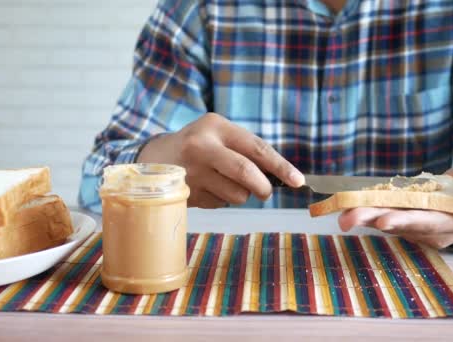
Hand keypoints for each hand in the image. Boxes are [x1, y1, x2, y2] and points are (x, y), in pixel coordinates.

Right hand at [137, 113, 304, 207]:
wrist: (154, 159)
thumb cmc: (198, 146)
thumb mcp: (218, 135)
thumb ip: (246, 150)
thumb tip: (280, 175)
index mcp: (216, 126)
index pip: (257, 147)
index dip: (281, 166)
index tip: (298, 180)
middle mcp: (202, 146)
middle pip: (246, 173)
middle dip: (263, 187)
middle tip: (266, 192)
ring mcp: (193, 171)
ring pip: (236, 194)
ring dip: (240, 195)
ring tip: (225, 184)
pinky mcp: (187, 193)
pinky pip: (220, 204)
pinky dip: (222, 200)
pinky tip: (208, 188)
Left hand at [338, 164, 452, 248]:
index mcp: (449, 219)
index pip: (425, 221)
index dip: (405, 221)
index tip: (383, 220)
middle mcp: (428, 230)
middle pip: (398, 225)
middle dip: (372, 221)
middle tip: (346, 219)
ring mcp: (415, 229)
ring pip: (386, 223)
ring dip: (363, 219)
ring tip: (340, 213)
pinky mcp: (404, 224)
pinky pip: (383, 219)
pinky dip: (366, 214)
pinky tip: (347, 208)